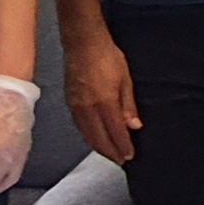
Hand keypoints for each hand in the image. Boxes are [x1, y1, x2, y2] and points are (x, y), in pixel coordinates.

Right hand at [63, 29, 140, 163]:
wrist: (82, 43)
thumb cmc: (108, 58)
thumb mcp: (125, 80)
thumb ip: (128, 105)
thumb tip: (134, 126)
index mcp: (105, 103)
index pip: (115, 133)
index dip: (122, 146)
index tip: (129, 156)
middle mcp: (88, 108)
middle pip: (98, 138)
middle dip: (110, 152)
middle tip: (119, 161)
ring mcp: (76, 106)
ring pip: (86, 134)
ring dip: (98, 146)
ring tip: (108, 153)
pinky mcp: (69, 101)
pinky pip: (78, 125)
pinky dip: (87, 135)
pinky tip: (93, 137)